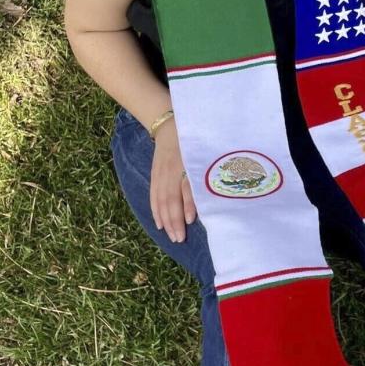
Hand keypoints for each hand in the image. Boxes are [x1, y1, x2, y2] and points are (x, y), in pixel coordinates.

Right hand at [149, 118, 197, 241]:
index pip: (185, 187)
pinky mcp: (154, 176)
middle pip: (171, 198)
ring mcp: (160, 174)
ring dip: (165, 220)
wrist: (168, 127)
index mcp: (185, 164)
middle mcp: (171, 171)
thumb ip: (205, 170)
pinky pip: (153, 196)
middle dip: (175, 220)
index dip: (188, 204)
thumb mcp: (201, 152)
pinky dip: (156, 211)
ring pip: (161, 200)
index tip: (191, 221)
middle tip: (180, 238)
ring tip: (171, 236)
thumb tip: (211, 194)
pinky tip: (159, 224)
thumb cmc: (191, 142)